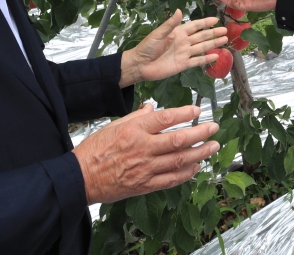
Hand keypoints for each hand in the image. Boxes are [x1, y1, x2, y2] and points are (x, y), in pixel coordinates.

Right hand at [72, 103, 219, 203]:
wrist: (80, 178)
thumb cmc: (94, 150)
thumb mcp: (113, 125)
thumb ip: (136, 117)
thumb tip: (152, 108)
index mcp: (134, 130)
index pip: (166, 118)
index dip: (185, 113)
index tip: (197, 111)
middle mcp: (142, 148)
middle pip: (179, 139)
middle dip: (200, 133)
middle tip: (214, 127)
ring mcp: (145, 168)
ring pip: (179, 160)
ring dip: (199, 153)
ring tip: (213, 146)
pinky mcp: (144, 185)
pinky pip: (171, 180)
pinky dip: (186, 174)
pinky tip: (196, 167)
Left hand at [120, 9, 227, 86]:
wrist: (141, 65)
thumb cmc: (147, 47)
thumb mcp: (158, 33)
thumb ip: (170, 24)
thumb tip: (180, 10)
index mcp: (178, 32)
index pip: (195, 26)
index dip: (205, 22)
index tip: (216, 19)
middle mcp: (183, 42)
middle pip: (202, 36)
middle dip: (213, 33)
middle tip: (225, 30)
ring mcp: (184, 53)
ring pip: (202, 47)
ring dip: (213, 44)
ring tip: (224, 40)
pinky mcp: (183, 64)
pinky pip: (197, 61)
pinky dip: (206, 59)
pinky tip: (216, 56)